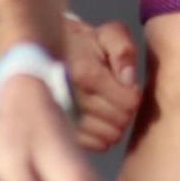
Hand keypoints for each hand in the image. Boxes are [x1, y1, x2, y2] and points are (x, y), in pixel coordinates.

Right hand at [63, 13, 140, 151]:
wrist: (46, 53)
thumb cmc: (83, 44)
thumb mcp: (107, 35)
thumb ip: (123, 49)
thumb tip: (128, 79)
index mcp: (86, 74)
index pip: (129, 102)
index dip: (133, 94)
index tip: (125, 86)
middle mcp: (73, 99)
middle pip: (121, 121)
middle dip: (125, 109)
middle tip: (115, 96)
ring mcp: (65, 119)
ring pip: (110, 137)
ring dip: (114, 124)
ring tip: (104, 106)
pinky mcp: (62, 133)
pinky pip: (96, 145)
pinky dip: (101, 135)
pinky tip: (94, 118)